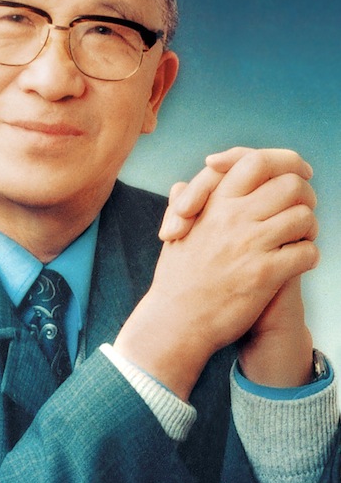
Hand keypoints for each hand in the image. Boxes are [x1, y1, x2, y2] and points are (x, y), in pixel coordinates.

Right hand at [114, 148, 317, 398]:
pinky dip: (308, 257)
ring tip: (299, 240)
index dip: (283, 164)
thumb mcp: (174, 233)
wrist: (175, 322)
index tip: (296, 176)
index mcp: (213, 203)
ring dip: (308, 229)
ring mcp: (249, 244)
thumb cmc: (175, 279)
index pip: (256, 161)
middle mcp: (232, 217)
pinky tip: (296, 264)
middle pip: (290, 184)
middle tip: (300, 212)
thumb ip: (181, 204)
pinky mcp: (263, 274)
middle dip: (304, 197)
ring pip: (304, 217)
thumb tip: (182, 185)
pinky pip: (306, 252)